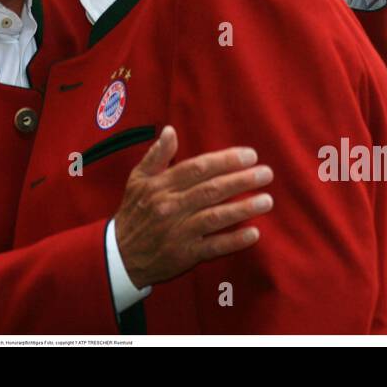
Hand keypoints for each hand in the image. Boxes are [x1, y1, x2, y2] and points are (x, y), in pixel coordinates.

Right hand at [113, 126, 273, 289]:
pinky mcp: (185, 255)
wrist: (120, 255)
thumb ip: (156, 155)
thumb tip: (169, 130)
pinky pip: (213, 247)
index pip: (197, 168)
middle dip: (242, 180)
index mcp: (160, 185)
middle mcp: (170, 206)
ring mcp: (178, 232)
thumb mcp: (137, 179)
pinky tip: (254, 233)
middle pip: (211, 190)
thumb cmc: (133, 212)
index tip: (250, 155)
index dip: (225, 160)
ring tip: (267, 201)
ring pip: (215, 217)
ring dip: (243, 208)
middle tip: (267, 173)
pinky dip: (234, 240)